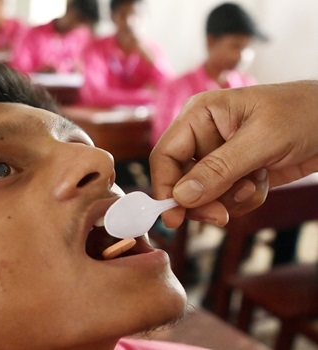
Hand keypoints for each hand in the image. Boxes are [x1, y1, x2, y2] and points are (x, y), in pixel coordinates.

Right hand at [150, 80, 317, 227]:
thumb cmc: (305, 114)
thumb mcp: (261, 140)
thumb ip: (219, 169)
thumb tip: (181, 196)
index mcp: (200, 115)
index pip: (166, 155)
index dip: (165, 187)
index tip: (173, 217)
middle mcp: (204, 135)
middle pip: (181, 180)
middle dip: (203, 199)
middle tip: (220, 216)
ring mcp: (221, 156)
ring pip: (205, 194)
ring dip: (230, 198)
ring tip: (255, 183)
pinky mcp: (238, 173)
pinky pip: (227, 198)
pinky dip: (246, 198)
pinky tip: (264, 181)